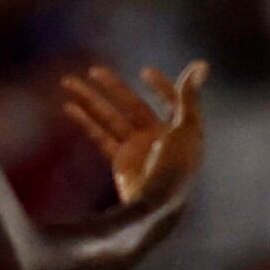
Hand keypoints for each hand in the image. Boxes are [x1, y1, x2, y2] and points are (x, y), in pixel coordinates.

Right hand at [59, 61, 208, 207]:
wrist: (157, 207)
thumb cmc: (177, 169)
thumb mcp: (187, 129)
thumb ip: (190, 96)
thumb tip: (201, 63)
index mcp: (180, 130)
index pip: (171, 102)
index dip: (161, 87)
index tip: (145, 73)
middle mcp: (158, 137)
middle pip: (132, 106)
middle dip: (113, 88)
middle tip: (93, 70)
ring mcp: (137, 149)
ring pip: (110, 118)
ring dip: (90, 101)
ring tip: (68, 82)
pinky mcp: (120, 161)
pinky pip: (100, 136)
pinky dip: (85, 122)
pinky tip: (69, 107)